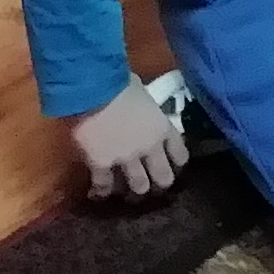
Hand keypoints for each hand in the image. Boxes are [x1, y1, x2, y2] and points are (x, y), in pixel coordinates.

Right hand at [70, 83, 190, 201]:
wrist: (93, 88)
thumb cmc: (119, 81)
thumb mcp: (142, 93)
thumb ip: (144, 108)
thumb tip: (138, 107)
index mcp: (162, 128)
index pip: (180, 153)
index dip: (177, 160)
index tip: (174, 163)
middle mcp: (149, 148)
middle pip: (163, 177)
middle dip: (160, 181)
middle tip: (154, 183)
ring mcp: (126, 158)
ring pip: (138, 185)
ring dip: (135, 187)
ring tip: (129, 191)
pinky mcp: (101, 163)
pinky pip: (104, 184)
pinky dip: (102, 189)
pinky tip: (99, 193)